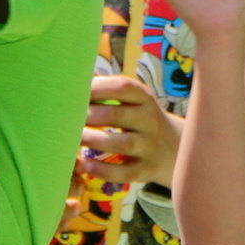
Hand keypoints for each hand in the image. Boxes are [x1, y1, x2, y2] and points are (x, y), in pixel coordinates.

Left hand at [76, 73, 183, 190]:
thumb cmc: (140, 119)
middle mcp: (149, 120)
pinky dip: (104, 170)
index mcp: (144, 99)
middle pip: (118, 115)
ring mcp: (149, 146)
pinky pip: (125, 171)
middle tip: (68, 119)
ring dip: (94, 141)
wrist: (176, 148)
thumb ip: (107, 89)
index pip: (123, 87)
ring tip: (73, 140)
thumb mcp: (133, 101)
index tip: (75, 92)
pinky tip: (86, 166)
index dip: (98, 88)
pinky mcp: (146, 169)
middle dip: (91, 116)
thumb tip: (76, 72)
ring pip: (122, 143)